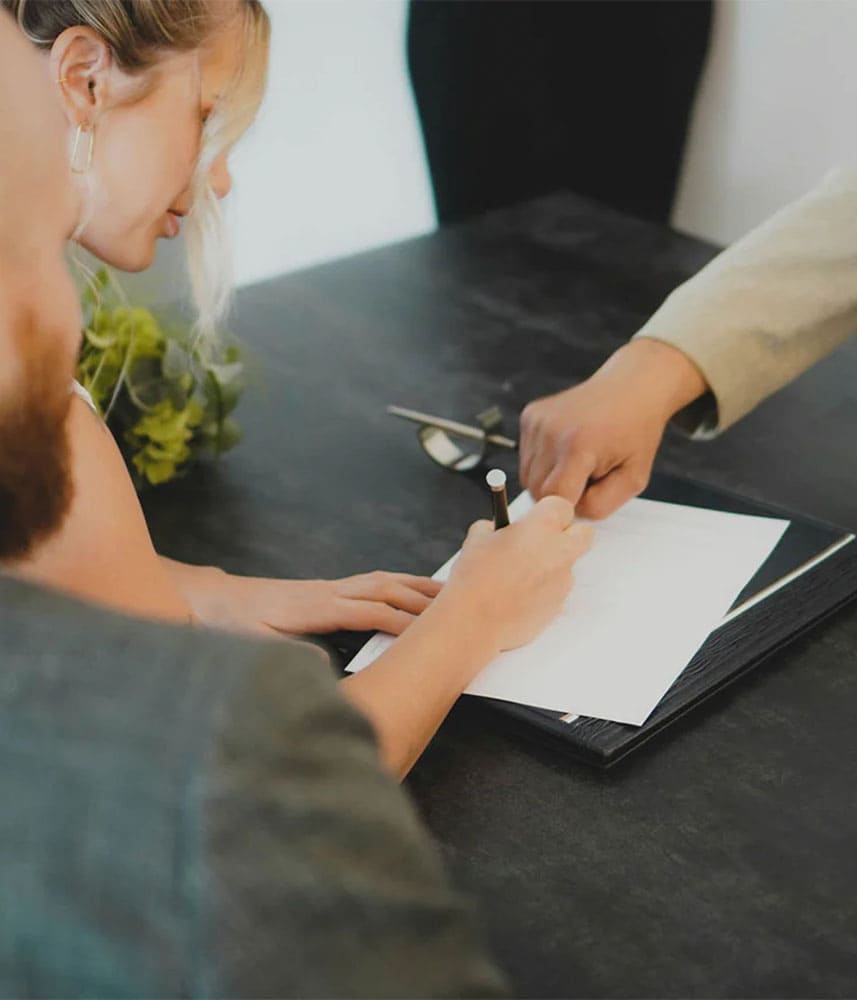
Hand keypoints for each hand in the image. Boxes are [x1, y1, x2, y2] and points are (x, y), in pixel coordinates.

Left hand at [174, 564, 442, 637]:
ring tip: (449, 592)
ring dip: (416, 585)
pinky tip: (411, 589)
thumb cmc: (234, 623)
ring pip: (382, 580)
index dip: (402, 620)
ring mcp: (330, 587)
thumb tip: (322, 665)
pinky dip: (399, 583)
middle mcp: (329, 591)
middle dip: (422, 597)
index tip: (431, 631)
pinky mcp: (328, 589)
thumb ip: (287, 654)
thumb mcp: (254, 644)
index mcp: (316, 607)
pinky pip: (372, 582)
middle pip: (385, 588)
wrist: (215, 599)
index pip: (370, 611)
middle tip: (460, 606)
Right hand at [441, 496, 592, 651]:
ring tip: (516, 577)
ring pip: (568, 565)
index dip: (548, 512)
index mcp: (541, 527)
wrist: (474, 622)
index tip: (534, 519)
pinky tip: (516, 598)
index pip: (562, 506)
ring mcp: (562, 581)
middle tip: (542, 541)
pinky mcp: (558, 606)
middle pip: (584, 533)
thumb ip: (495, 528)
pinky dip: (542, 591)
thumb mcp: (476, 539)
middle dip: (568, 534)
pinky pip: (556, 591)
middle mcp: (560, 552)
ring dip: (551, 566)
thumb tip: (499, 530)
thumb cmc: (474, 577)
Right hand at [518, 339, 707, 518]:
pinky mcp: (530, 415)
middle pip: (536, 490)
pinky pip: (526, 456)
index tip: (587, 499)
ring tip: (577, 462)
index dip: (569, 507)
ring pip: (527, 476)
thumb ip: (600, 506)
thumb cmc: (635, 432)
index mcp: (579, 446)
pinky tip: (567, 448)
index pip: (553, 500)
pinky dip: (543, 461)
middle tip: (587, 479)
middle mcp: (551, 431)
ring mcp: (537, 421)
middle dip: (559, 494)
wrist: (631, 388)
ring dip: (549, 478)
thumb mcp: (634, 478)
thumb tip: (567, 515)